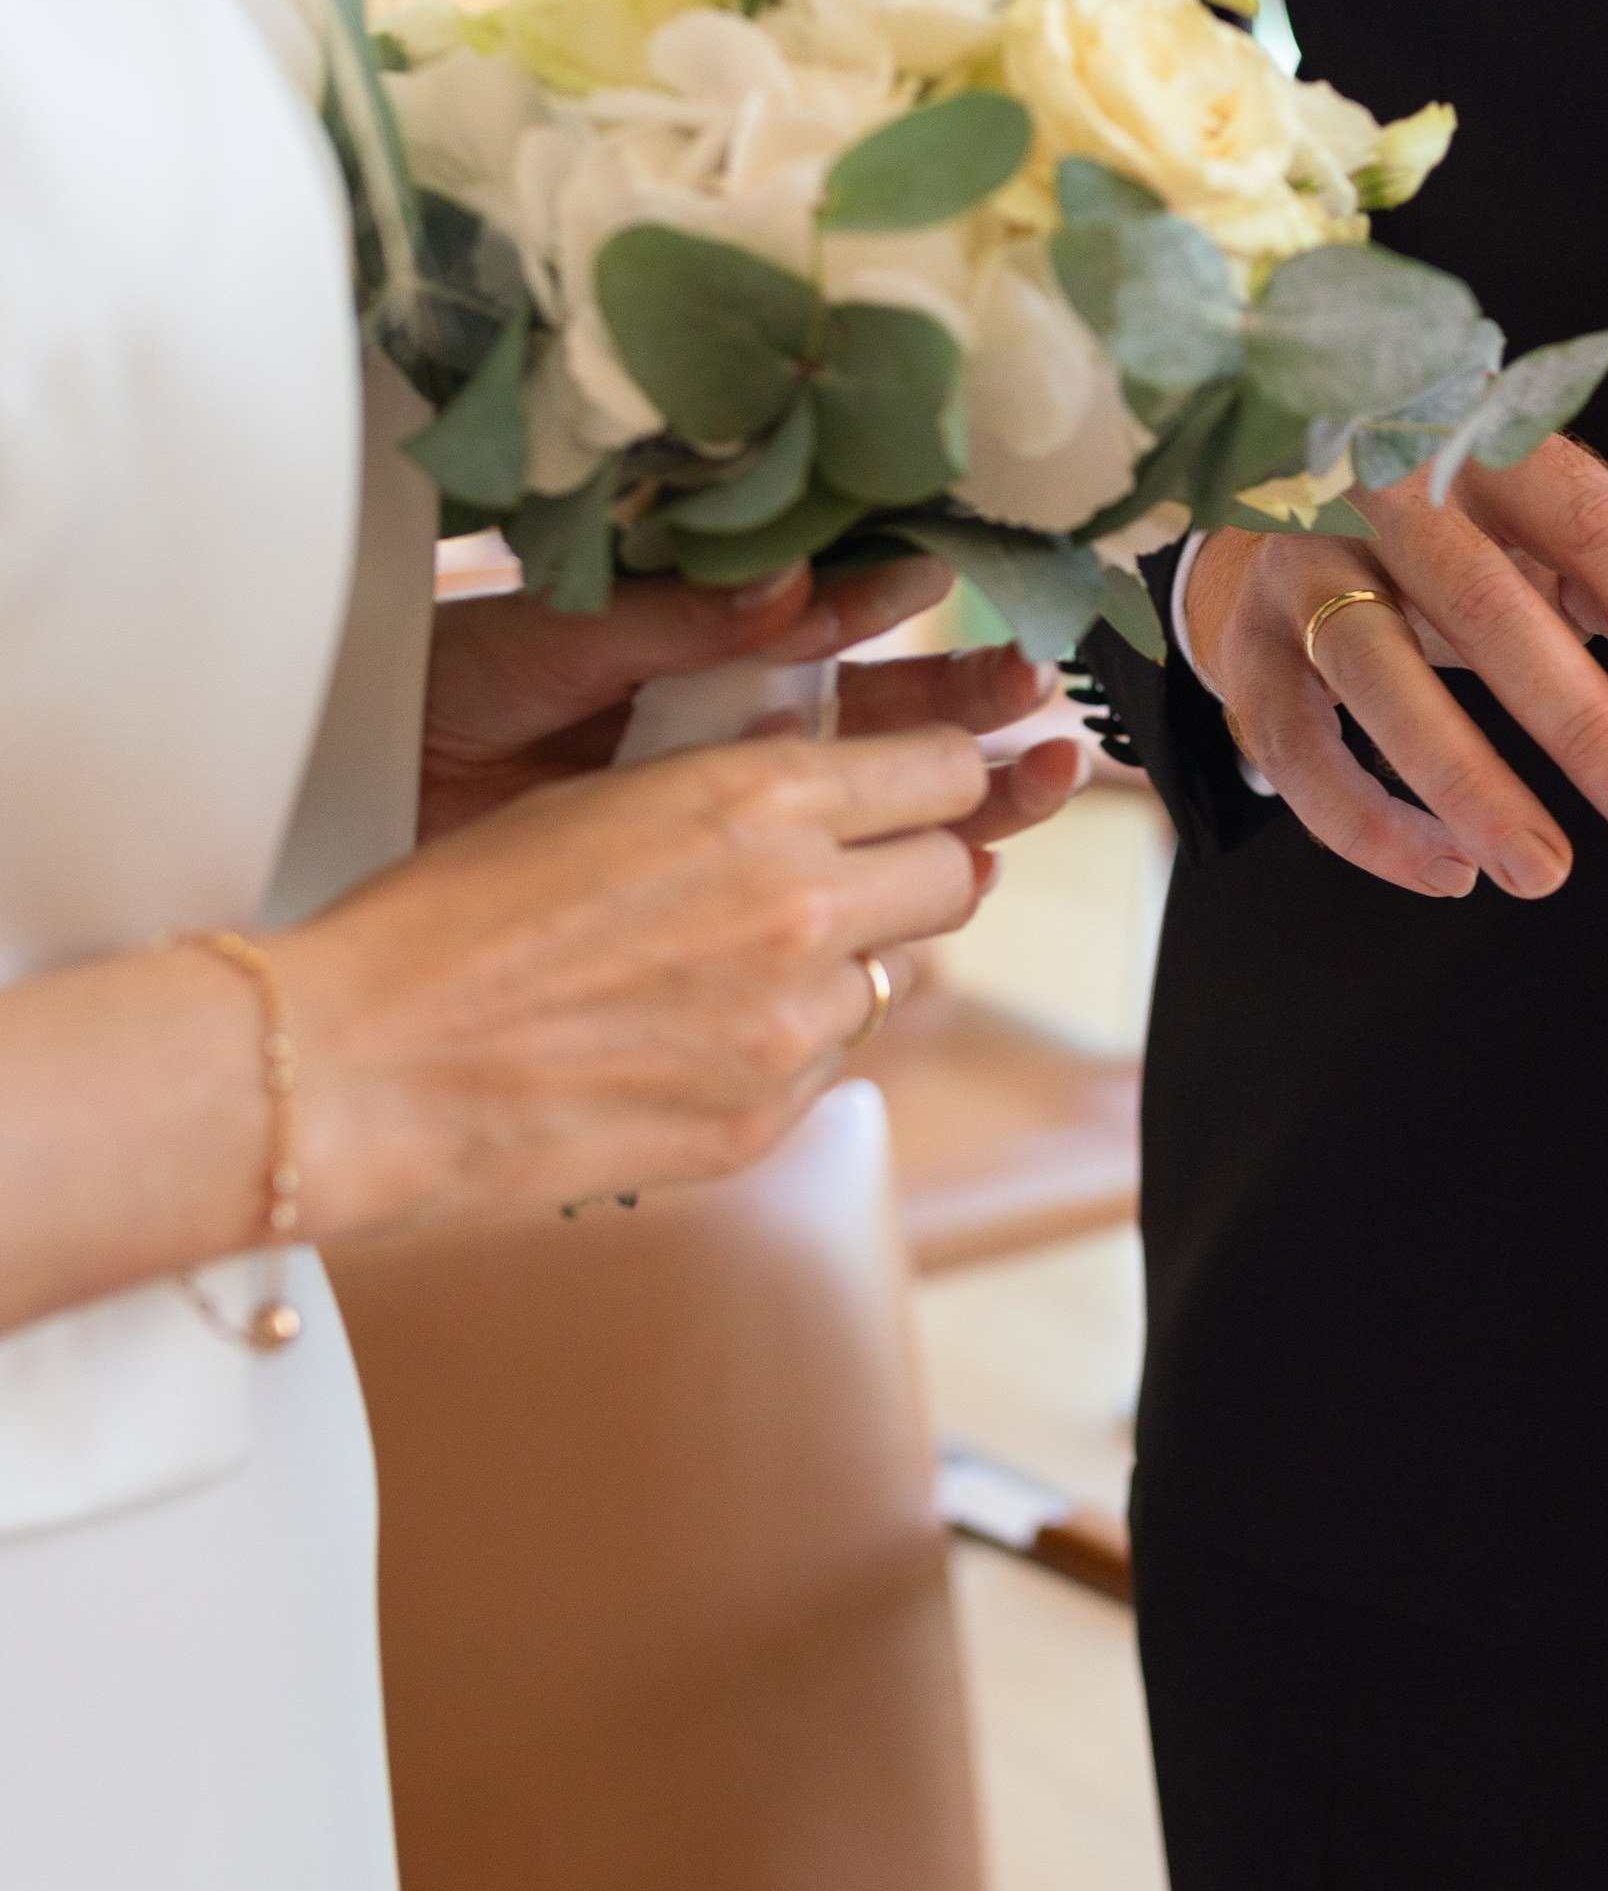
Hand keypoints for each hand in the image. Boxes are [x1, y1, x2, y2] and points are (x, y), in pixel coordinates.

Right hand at [287, 723, 990, 1239]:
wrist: (370, 1065)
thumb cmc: (456, 914)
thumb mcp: (602, 797)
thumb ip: (735, 785)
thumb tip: (819, 770)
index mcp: (761, 798)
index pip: (946, 769)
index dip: (940, 778)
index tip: (921, 789)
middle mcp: (804, 906)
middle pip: (956, 876)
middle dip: (915, 870)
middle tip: (851, 876)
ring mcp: (792, 1025)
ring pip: (893, 978)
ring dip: (839, 966)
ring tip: (720, 968)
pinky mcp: (766, 1120)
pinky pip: (827, 1064)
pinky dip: (782, 1046)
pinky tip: (683, 1039)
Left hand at [420, 556, 1082, 861]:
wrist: (364, 789)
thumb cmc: (446, 692)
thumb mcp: (564, 634)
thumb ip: (683, 616)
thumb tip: (797, 580)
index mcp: (715, 654)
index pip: (844, 637)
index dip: (912, 623)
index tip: (975, 600)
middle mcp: (741, 737)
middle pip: (891, 733)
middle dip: (973, 716)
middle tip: (1039, 701)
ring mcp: (734, 821)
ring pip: (880, 814)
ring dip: (967, 797)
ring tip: (1042, 776)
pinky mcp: (715, 894)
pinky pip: (819, 897)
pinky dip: (891, 891)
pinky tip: (954, 876)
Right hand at [1186, 436, 1607, 898]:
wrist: (1265, 492)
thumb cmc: (1446, 525)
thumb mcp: (1552, 533)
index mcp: (1482, 450)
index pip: (1593, 522)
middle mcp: (1382, 493)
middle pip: (1486, 605)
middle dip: (1583, 722)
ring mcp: (1299, 566)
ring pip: (1378, 677)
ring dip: (1467, 783)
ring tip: (1545, 869)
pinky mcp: (1242, 646)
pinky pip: (1298, 746)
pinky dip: (1369, 819)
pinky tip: (1449, 868)